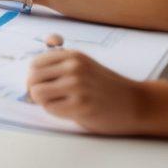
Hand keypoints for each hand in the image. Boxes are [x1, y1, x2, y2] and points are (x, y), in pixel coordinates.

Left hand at [27, 50, 148, 134]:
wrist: (137, 103)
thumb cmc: (107, 87)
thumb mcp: (84, 66)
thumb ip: (60, 66)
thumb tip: (30, 75)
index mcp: (72, 55)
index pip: (35, 64)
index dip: (35, 78)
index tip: (42, 86)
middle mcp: (73, 67)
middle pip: (33, 78)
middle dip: (35, 90)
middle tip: (48, 98)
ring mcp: (77, 86)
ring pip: (38, 94)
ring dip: (45, 102)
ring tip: (60, 104)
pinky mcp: (81, 106)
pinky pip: (51, 108)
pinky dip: (55, 112)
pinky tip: (70, 111)